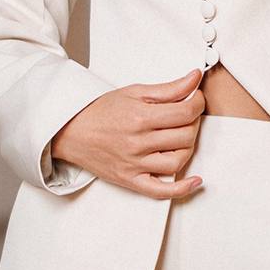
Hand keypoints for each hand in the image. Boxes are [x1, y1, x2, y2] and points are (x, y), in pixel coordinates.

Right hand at [50, 71, 207, 198]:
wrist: (70, 132)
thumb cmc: (100, 112)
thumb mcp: (134, 92)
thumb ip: (169, 88)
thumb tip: (195, 78)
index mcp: (140, 117)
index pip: (185, 112)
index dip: (198, 103)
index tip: (196, 99)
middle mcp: (138, 142)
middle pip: (185, 135)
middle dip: (193, 122)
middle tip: (186, 115)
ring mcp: (135, 164)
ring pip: (178, 160)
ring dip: (188, 147)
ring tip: (181, 137)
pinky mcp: (131, 180)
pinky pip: (161, 191)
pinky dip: (182, 188)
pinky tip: (194, 181)